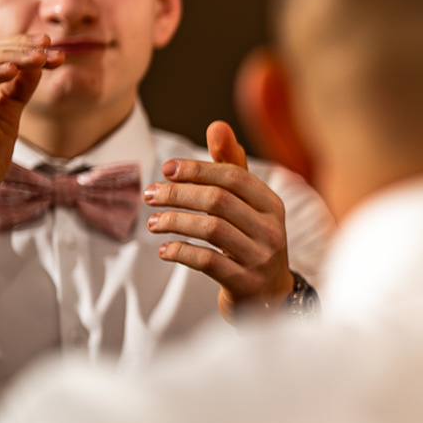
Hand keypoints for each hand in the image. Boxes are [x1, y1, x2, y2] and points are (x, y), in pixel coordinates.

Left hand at [144, 122, 294, 319]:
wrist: (270, 296)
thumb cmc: (251, 240)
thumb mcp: (247, 206)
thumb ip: (232, 166)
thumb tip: (217, 126)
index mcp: (272, 204)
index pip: (234, 176)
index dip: (197, 169)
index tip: (166, 168)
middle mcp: (271, 228)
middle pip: (219, 200)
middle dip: (178, 194)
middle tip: (150, 194)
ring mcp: (260, 257)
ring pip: (211, 229)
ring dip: (173, 222)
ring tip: (151, 222)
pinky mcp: (245, 282)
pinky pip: (207, 262)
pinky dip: (180, 252)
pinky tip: (164, 250)